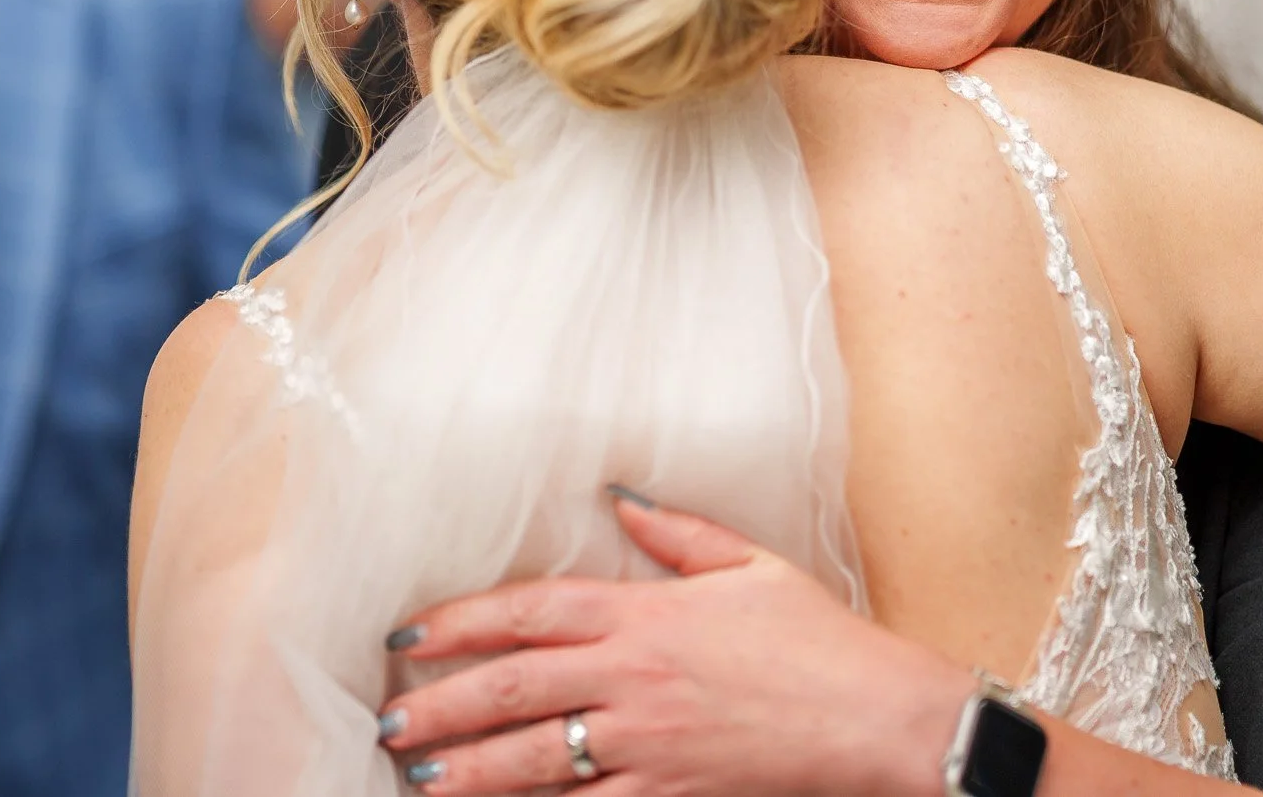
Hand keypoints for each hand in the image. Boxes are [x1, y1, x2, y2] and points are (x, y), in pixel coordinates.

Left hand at [377, 492, 965, 796]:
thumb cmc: (817, 640)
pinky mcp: (669, 793)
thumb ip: (676, 531)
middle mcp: (634, 677)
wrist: (873, 716)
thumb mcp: (748, 565)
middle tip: (389, 719)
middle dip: (442, 704)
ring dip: (469, 770)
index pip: (532, 610)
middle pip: (515, 688)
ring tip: (417, 779)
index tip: (411, 633)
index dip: (464, 620)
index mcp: (646, 613)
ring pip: (536, 760)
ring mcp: (647, 742)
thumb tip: (619, 495)